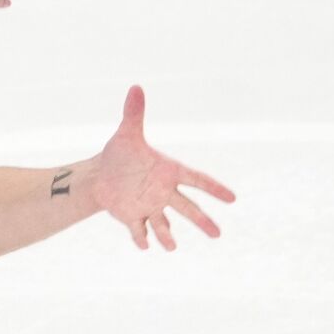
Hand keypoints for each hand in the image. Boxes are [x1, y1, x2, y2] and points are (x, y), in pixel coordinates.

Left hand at [91, 85, 236, 250]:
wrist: (101, 175)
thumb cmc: (119, 154)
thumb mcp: (126, 134)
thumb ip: (134, 113)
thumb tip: (136, 86)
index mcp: (169, 171)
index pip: (196, 179)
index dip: (214, 188)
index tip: (232, 198)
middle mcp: (163, 192)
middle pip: (187, 208)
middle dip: (202, 221)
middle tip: (218, 234)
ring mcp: (150, 207)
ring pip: (163, 224)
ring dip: (167, 236)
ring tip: (171, 247)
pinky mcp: (133, 217)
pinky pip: (139, 230)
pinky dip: (141, 237)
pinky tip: (145, 246)